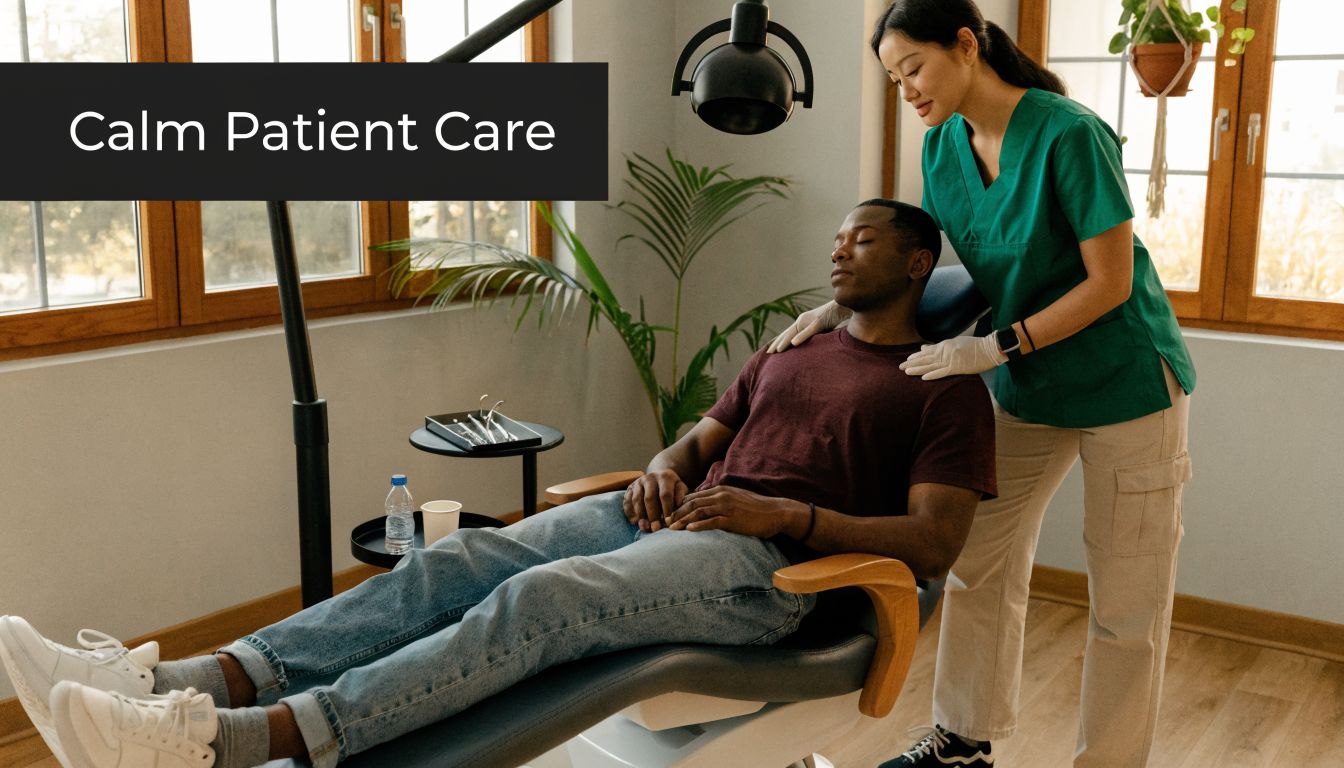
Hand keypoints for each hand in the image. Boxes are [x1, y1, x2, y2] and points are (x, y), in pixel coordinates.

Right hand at [623, 469, 687, 531]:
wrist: (659, 477)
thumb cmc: (672, 488)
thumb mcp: (680, 489)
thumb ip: (681, 498)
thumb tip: (677, 512)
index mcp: (665, 477)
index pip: (665, 495)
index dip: (666, 509)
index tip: (669, 523)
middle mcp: (650, 478)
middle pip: (649, 498)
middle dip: (652, 515)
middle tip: (655, 529)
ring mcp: (638, 482)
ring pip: (637, 499)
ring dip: (640, 515)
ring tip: (644, 528)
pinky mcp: (630, 488)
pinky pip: (627, 500)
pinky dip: (630, 512)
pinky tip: (634, 522)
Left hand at [667, 485, 797, 538]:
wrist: (776, 512)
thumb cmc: (756, 509)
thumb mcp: (735, 500)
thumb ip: (720, 502)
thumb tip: (706, 509)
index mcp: (720, 490)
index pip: (694, 497)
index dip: (679, 506)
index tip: (669, 515)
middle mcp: (721, 495)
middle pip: (692, 503)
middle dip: (676, 513)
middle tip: (665, 523)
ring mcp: (727, 506)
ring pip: (699, 511)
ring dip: (683, 520)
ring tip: (671, 528)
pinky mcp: (733, 518)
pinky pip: (712, 521)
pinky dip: (699, 525)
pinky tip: (689, 531)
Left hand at [765, 301, 851, 352]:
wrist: (846, 306)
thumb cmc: (836, 319)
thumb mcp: (822, 332)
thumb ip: (814, 338)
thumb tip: (810, 350)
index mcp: (803, 322)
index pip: (788, 334)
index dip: (779, 342)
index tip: (770, 351)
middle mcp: (803, 320)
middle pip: (787, 333)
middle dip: (776, 343)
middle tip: (767, 354)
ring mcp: (811, 320)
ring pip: (794, 333)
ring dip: (785, 342)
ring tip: (776, 351)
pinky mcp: (819, 321)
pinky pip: (809, 331)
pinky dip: (801, 337)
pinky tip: (794, 344)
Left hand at [899, 335, 1006, 379]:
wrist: (990, 348)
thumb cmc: (975, 346)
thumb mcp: (955, 342)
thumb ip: (940, 346)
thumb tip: (924, 347)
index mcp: (945, 345)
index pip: (927, 351)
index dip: (916, 356)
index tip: (907, 359)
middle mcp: (946, 351)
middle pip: (926, 358)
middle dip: (912, 363)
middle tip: (900, 367)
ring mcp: (951, 359)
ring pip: (931, 365)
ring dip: (918, 369)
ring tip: (906, 372)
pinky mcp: (958, 367)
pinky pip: (943, 372)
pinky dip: (933, 375)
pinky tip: (924, 378)